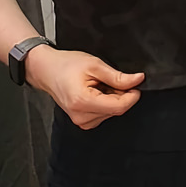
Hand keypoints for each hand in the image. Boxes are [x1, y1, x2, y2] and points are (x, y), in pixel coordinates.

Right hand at [24, 45, 144, 129]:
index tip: (135, 83)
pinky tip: (96, 92)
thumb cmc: (66, 65)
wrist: (47, 70)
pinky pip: (103, 114)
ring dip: (112, 99)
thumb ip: (117, 76)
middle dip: (121, 95)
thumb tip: (137, 80)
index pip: (119, 107)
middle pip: (116, 110)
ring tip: (99, 84)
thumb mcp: (94, 65)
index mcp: (83, 102)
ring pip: (111, 113)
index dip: (132, 95)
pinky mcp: (82, 121)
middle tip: (111, 79)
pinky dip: (105, 103)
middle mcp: (81, 116)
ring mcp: (81, 121)